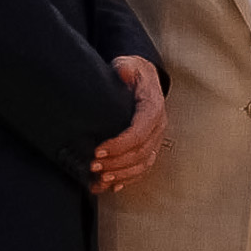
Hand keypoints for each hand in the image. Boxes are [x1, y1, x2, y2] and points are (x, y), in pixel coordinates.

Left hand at [89, 57, 165, 193]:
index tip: (98, 150)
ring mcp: (156, 139)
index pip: (139, 131)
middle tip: (92, 166)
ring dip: (121, 175)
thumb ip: (125, 67)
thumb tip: (123, 72)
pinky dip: (128, 180)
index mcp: (153, 107)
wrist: (143, 78)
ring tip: (99, 179)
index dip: (120, 144)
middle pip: (141, 152)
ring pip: (143, 164)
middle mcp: (159, 126)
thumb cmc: (132, 72)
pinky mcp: (150, 147)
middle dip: (116, 163)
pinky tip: (111, 186)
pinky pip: (143, 168)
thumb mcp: (128, 64)